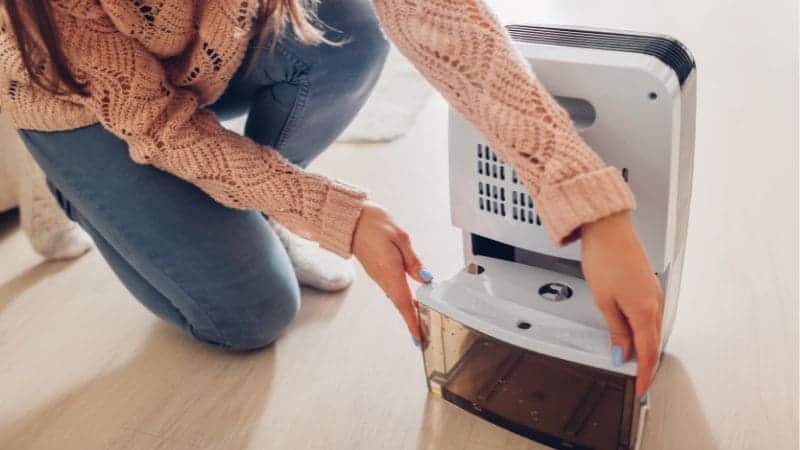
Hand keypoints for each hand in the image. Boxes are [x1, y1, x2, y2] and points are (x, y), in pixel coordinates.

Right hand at [352, 201, 427, 341]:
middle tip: (423, 335)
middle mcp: (383, 277)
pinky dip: (402, 299)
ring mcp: (378, 275)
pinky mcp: (377, 271)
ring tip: (421, 322)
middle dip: (412, 320)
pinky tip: (410, 301)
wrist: (350, 218)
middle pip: (401, 304)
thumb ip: (413, 260)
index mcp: (390, 270)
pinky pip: (392, 289)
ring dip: (408, 311)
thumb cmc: (373, 223)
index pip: (404, 302)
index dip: (412, 320)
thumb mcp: (401, 237)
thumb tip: (425, 278)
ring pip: (396, 298)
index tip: (418, 336)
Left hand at [581, 211, 663, 397]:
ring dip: (645, 347)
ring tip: (635, 363)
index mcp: (644, 310)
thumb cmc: (604, 257)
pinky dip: (644, 330)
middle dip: (646, 365)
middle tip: (639, 382)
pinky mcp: (649, 285)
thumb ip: (616, 331)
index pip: (647, 353)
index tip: (641, 390)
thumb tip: (622, 354)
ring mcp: (654, 292)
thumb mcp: (604, 301)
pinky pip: (651, 316)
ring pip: (652, 329)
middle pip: (652, 342)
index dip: (644, 375)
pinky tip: (635, 334)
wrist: (608, 227)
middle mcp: (654, 302)